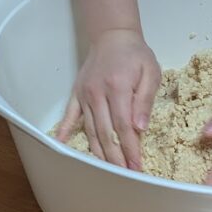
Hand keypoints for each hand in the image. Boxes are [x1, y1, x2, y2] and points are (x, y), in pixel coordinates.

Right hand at [55, 29, 160, 169]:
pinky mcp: (77, 94)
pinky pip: (70, 116)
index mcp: (118, 87)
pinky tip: (61, 146)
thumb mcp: (150, 72)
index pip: (123, 126)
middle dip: (116, 157)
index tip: (137, 166)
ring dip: (98, 152)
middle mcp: (98, 93)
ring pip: (90, 130)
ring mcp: (85, 95)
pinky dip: (64, 131)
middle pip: (105, 133)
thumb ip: (145, 100)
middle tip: (124, 175)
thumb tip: (140, 128)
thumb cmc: (135, 54)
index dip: (130, 149)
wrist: (112, 35)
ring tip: (107, 170)